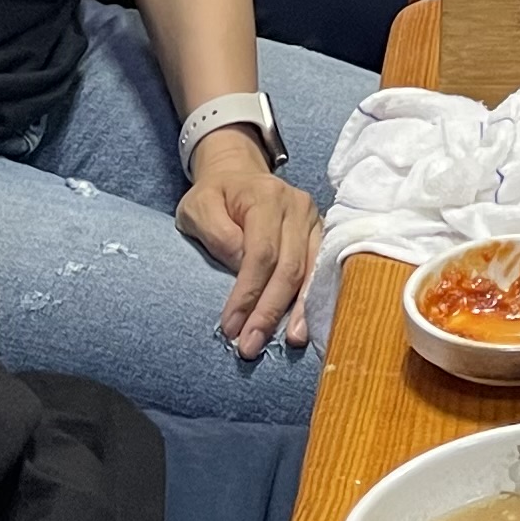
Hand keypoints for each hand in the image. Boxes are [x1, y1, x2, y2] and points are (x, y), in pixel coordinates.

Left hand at [176, 136, 320, 356]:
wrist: (238, 175)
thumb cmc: (214, 196)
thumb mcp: (197, 207)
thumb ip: (216, 233)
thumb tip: (241, 266)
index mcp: (266, 196)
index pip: (261, 253)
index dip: (248, 293)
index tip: (230, 327)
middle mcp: (297, 206)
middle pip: (289, 266)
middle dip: (270, 311)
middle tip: (251, 346)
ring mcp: (314, 219)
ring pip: (311, 271)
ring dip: (299, 310)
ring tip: (291, 341)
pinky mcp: (321, 233)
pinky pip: (322, 269)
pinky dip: (314, 298)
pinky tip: (309, 323)